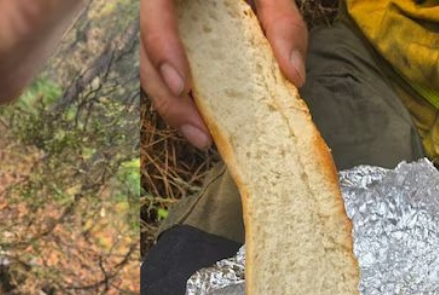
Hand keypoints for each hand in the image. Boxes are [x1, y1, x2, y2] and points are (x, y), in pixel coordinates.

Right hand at [141, 0, 306, 148]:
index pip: (152, 14)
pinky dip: (183, 102)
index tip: (181, 86)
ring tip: (204, 138)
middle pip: (144, 57)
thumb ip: (282, 21)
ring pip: (150, 74)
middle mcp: (154, 10)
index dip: (160, 48)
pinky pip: (164, 78)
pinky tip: (203, 123)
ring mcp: (155, 32)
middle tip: (201, 135)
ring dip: (174, 110)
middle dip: (169, 101)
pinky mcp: (165, 51)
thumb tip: (294, 76)